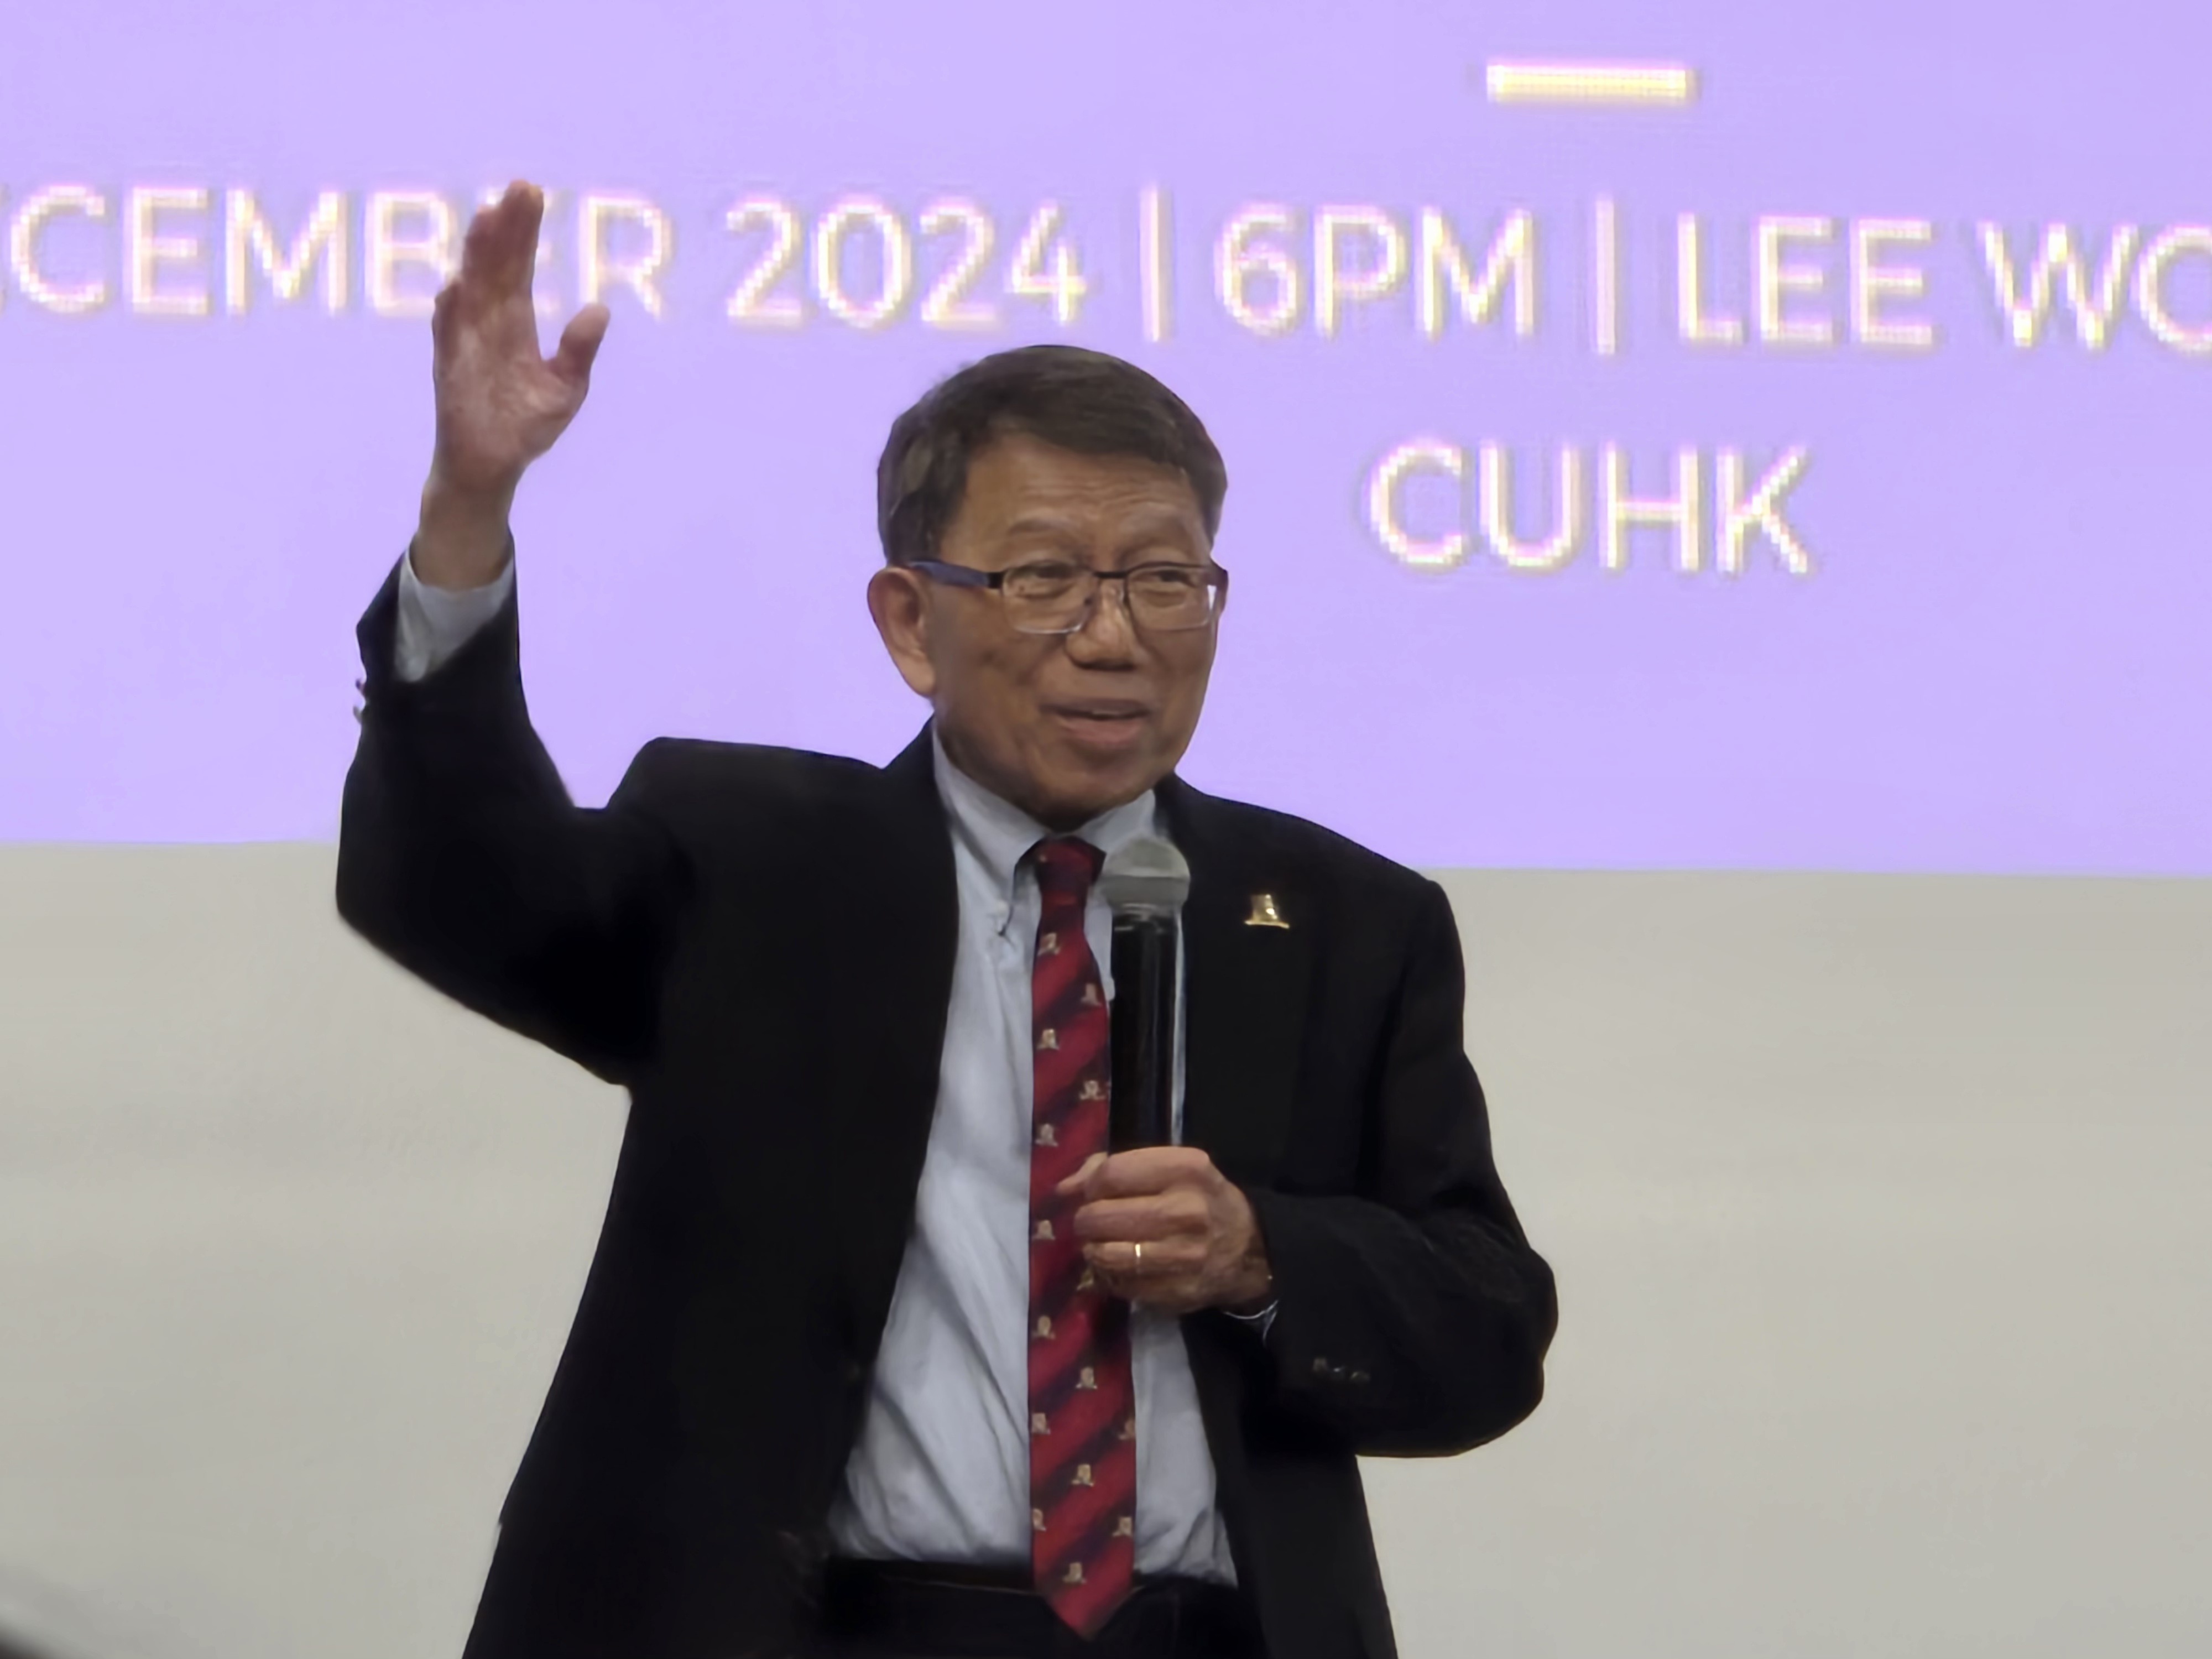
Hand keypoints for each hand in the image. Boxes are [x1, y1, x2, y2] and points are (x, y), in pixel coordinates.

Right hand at [415, 181, 609, 588]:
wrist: (489, 464)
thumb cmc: (525, 424)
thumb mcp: (565, 389)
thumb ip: (578, 352)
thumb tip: (601, 310)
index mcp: (515, 322)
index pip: (520, 265)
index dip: (523, 230)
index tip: (530, 192)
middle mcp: (487, 322)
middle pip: (496, 265)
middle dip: (506, 227)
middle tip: (519, 188)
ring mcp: (464, 341)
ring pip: (470, 289)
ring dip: (477, 256)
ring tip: (487, 219)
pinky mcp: (448, 368)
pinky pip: (446, 335)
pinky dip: (450, 312)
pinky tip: (457, 287)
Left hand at [1059, 1148, 1273, 1315]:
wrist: (1248, 1249)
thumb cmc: (1199, 1198)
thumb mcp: (1170, 1167)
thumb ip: (1113, 1167)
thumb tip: (1064, 1189)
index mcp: (1186, 1169)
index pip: (1110, 1174)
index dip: (1089, 1185)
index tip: (1092, 1193)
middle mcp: (1187, 1210)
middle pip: (1100, 1215)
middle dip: (1086, 1220)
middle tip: (1093, 1222)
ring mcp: (1182, 1255)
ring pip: (1104, 1253)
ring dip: (1092, 1249)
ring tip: (1101, 1244)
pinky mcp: (1175, 1291)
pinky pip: (1118, 1284)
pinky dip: (1107, 1276)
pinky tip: (1117, 1266)